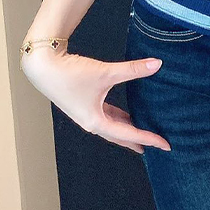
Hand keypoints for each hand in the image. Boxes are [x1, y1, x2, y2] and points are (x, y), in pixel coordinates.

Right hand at [21, 47, 170, 153]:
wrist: (43, 66)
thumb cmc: (71, 74)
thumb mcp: (105, 72)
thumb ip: (133, 69)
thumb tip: (157, 64)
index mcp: (96, 122)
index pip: (129, 134)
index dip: (149, 138)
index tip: (165, 144)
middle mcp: (91, 122)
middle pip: (120, 136)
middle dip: (138, 141)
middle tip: (157, 145)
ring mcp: (86, 114)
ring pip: (113, 127)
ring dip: (128, 130)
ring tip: (144, 132)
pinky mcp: (84, 104)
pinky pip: (107, 116)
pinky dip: (119, 118)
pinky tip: (127, 114)